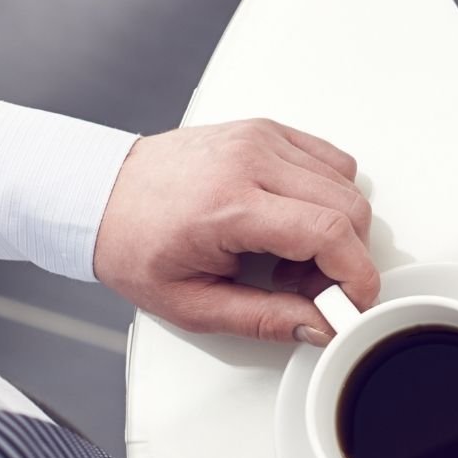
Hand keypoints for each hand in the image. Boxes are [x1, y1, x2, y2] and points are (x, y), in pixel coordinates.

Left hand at [92, 120, 378, 343]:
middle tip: (312, 286)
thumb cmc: (133, 243)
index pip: (329, 233)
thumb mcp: (191, 304)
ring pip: (346, 183)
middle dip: (348, 258)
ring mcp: (261, 139)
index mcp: (229, 205)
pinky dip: (329, 196)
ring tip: (292, 254)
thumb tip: (320, 325)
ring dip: (338, 228)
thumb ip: (264, 319)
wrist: (100, 194)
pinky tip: (293, 220)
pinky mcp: (266, 131)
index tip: (353, 301)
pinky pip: (331, 160)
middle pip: (349, 208)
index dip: (357, 274)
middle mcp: (250, 161)